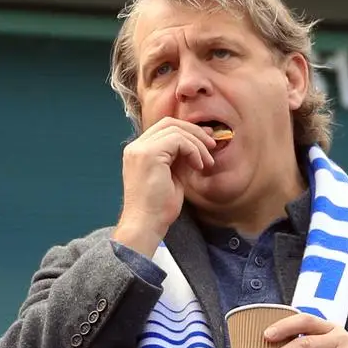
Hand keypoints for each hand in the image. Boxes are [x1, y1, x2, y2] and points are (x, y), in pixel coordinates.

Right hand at [113, 118, 216, 256]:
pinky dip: (193, 150)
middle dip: (195, 132)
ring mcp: (140, 149)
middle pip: (169, 123)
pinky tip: (198, 166)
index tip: (206, 141)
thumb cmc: (158, 208)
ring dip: (197, 144)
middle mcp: (136, 147)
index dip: (188, 131)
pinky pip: (178, 140)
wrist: (146, 224)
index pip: (164, 128)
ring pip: (175, 130)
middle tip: (212, 145)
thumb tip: (196, 144)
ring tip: (207, 163)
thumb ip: (179, 159)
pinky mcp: (148, 155)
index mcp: (139, 152)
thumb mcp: (173, 177)